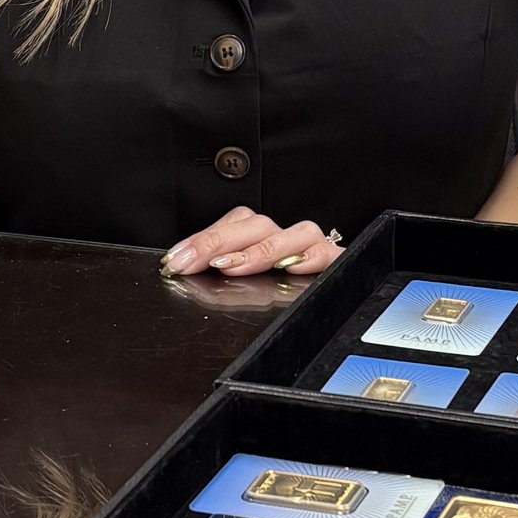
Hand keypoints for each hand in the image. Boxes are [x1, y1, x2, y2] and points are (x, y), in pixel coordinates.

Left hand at [159, 209, 343, 281]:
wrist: (342, 293)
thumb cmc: (283, 288)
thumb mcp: (247, 280)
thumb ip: (222, 272)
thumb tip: (182, 270)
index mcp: (264, 238)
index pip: (233, 224)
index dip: (202, 238)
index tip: (175, 259)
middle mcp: (288, 239)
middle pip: (256, 226)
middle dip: (217, 242)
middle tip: (189, 263)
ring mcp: (314, 249)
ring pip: (293, 234)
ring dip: (260, 249)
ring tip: (233, 267)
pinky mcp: (336, 263)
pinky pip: (328, 254)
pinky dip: (309, 258)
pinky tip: (289, 268)